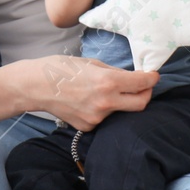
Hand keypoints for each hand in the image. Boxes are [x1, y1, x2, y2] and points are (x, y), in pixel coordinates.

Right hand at [30, 55, 158, 130]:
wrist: (35, 87)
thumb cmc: (61, 69)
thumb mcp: (91, 63)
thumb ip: (114, 72)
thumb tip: (131, 77)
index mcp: (108, 82)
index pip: (142, 83)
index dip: (152, 78)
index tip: (153, 75)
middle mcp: (106, 102)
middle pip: (141, 104)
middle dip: (146, 94)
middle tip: (143, 86)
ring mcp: (97, 118)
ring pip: (121, 111)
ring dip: (121, 101)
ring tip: (106, 90)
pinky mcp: (89, 127)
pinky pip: (105, 118)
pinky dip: (105, 109)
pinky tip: (90, 100)